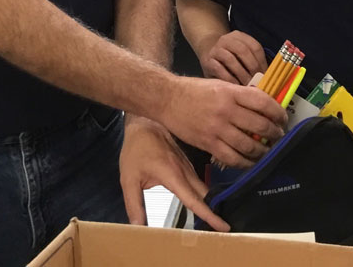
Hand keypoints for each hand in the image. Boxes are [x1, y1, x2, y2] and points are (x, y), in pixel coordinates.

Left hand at [119, 115, 228, 232]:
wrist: (144, 123)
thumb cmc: (136, 149)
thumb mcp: (128, 178)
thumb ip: (134, 203)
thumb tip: (138, 226)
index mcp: (173, 175)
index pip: (195, 200)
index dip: (209, 215)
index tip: (224, 227)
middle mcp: (186, 171)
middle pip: (205, 195)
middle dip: (215, 212)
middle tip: (224, 230)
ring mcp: (188, 166)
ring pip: (204, 187)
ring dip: (211, 203)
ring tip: (217, 221)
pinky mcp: (187, 164)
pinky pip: (199, 181)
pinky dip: (203, 194)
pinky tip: (204, 203)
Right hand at [159, 76, 286, 168]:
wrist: (167, 99)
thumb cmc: (194, 90)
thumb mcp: (220, 84)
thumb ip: (240, 95)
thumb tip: (263, 106)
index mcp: (231, 92)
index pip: (263, 102)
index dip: (278, 112)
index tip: (283, 118)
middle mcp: (226, 111)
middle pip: (260, 125)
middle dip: (275, 133)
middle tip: (279, 135)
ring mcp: (217, 129)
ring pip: (249, 145)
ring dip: (264, 150)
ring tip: (268, 150)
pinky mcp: (208, 144)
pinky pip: (232, 158)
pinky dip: (246, 162)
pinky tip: (251, 161)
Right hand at [199, 30, 266, 84]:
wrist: (207, 51)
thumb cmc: (229, 56)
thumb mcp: (241, 54)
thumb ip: (253, 61)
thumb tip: (267, 77)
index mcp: (239, 36)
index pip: (255, 46)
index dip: (262, 62)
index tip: (267, 75)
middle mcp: (227, 40)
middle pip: (243, 51)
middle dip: (252, 68)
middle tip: (258, 82)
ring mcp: (216, 49)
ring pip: (231, 59)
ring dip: (241, 74)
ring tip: (247, 85)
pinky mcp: (208, 60)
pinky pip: (219, 69)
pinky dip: (229, 79)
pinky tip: (235, 86)